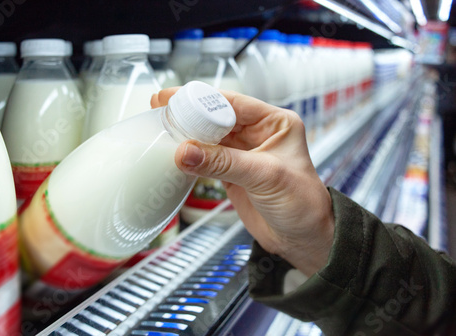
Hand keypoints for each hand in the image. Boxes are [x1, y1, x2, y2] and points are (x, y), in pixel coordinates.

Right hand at [151, 89, 334, 276]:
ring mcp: (243, 153)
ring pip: (209, 137)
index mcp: (275, 123)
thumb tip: (185, 151)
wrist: (302, 240)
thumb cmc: (303, 205)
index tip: (174, 99)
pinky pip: (206, 159)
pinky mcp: (231, 172)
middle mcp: (258, 134)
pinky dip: (190, 157)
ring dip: (187, 135)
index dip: (203, 100)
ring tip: (161, 129)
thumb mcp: (265, 177)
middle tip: (160, 110)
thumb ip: (224, 163)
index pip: (234, 103)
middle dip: (190, 114)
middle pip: (217, 117)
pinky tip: (174, 154)